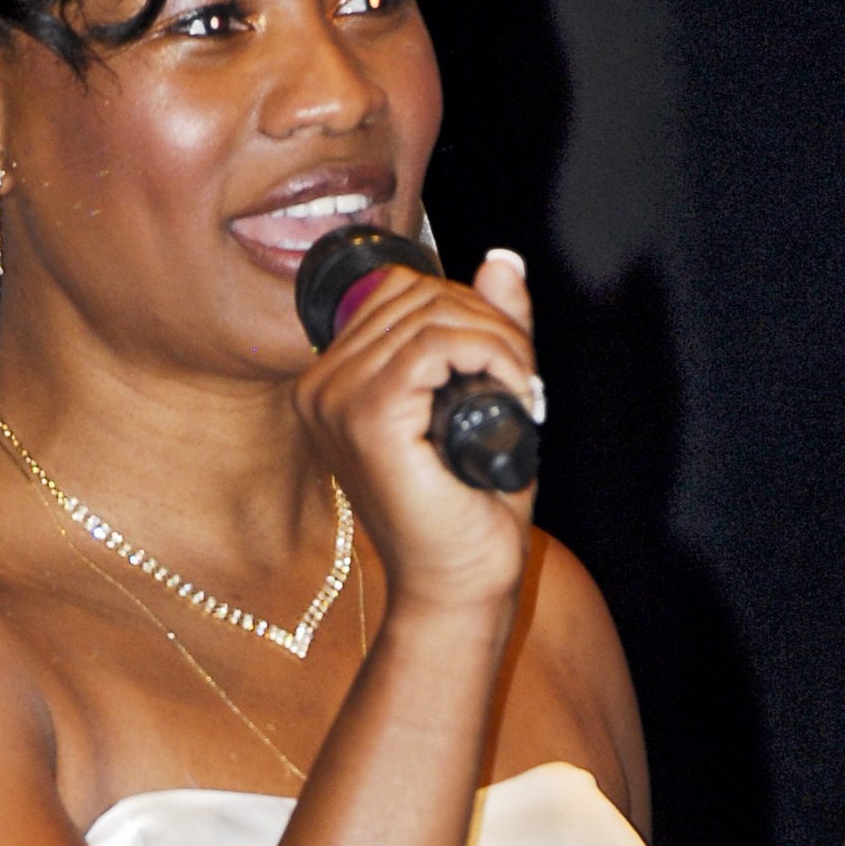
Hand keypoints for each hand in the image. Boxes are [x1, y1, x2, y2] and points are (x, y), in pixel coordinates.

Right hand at [292, 250, 537, 619]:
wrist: (462, 586)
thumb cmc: (469, 509)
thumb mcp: (485, 398)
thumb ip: (487, 329)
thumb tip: (502, 259)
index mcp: (334, 383)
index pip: (396, 293)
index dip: (465, 305)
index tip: (507, 357)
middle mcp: (320, 388)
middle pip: (413, 295)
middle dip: (487, 320)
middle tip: (524, 375)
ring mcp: (335, 402)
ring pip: (429, 314)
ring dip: (497, 339)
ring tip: (522, 387)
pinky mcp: (368, 419)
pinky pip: (434, 344)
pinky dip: (491, 355)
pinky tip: (514, 392)